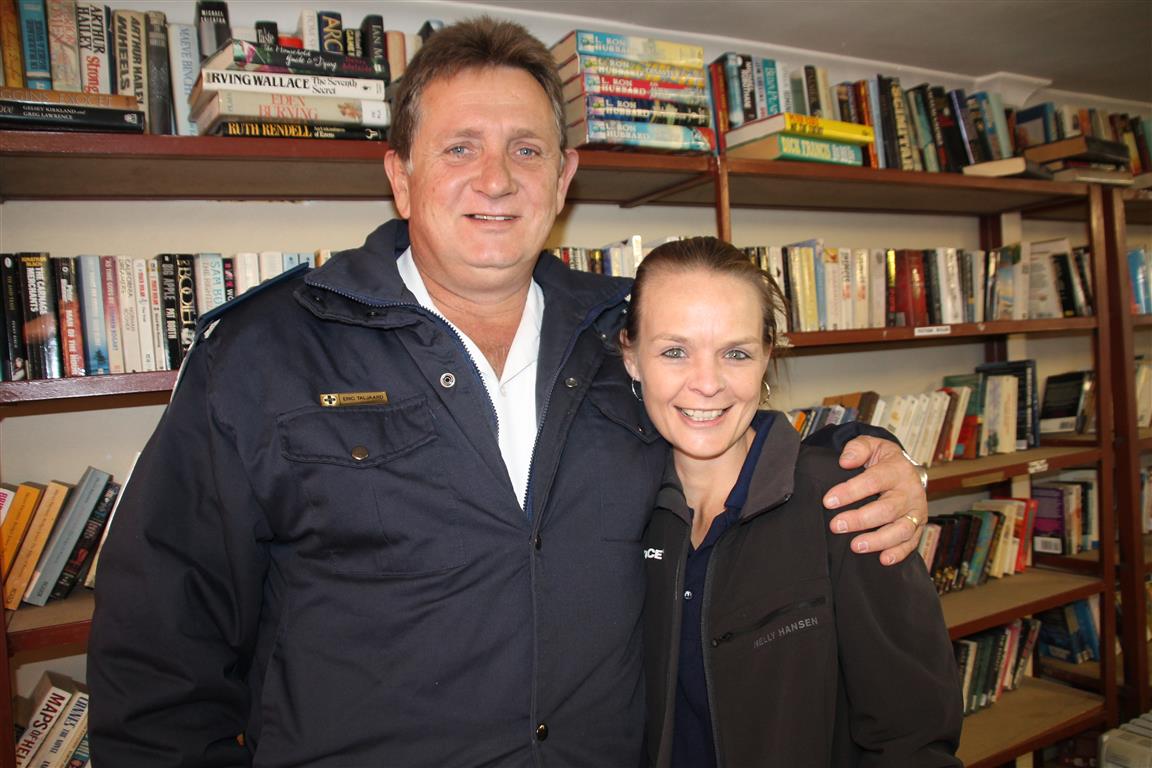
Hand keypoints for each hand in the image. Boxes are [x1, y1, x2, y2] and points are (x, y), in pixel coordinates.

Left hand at [824, 435, 926, 565]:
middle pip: (887, 509)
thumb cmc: (883, 460)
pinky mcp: (918, 527)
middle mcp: (910, 492)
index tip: (828, 501)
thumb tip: (845, 460)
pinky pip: (911, 542)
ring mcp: (916, 511)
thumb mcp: (871, 446)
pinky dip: (899, 552)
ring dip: (878, 540)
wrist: (906, 470)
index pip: (873, 481)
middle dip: (860, 519)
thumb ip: (857, 448)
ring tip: (856, 546)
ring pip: (902, 529)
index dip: (850, 491)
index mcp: (897, 470)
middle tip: (836, 526)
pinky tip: (883, 559)